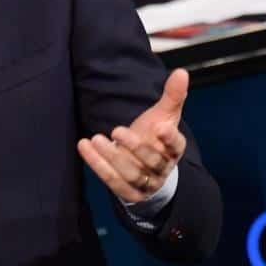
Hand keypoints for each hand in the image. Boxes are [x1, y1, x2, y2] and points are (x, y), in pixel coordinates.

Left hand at [77, 68, 188, 203]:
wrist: (145, 168)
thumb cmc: (154, 136)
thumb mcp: (164, 116)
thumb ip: (172, 96)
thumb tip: (181, 72)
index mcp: (174, 150)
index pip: (176, 146)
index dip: (169, 139)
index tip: (160, 127)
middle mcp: (162, 169)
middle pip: (152, 162)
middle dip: (135, 147)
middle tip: (117, 130)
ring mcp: (146, 184)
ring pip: (131, 174)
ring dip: (112, 157)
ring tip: (96, 139)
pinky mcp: (129, 193)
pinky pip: (112, 182)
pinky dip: (97, 164)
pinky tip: (84, 146)